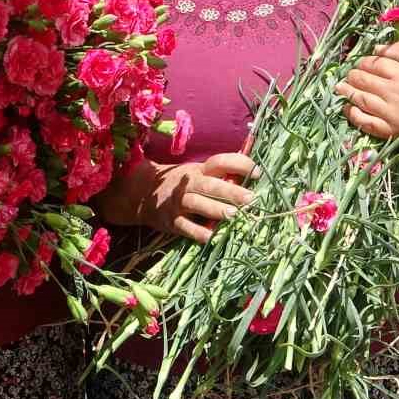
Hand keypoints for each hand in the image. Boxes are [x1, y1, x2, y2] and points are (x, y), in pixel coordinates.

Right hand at [95, 153, 256, 242]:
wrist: (142, 193)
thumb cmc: (182, 183)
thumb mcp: (198, 172)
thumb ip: (221, 174)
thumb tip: (254, 173)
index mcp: (199, 170)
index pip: (220, 161)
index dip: (238, 164)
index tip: (257, 173)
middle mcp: (189, 184)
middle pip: (210, 185)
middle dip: (231, 192)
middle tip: (251, 199)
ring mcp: (178, 202)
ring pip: (197, 204)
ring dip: (215, 209)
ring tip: (233, 215)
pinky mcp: (171, 220)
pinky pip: (185, 226)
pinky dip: (197, 232)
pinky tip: (210, 237)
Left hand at [334, 41, 398, 174]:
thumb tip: (378, 48)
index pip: (374, 63)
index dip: (364, 62)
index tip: (362, 63)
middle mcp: (394, 92)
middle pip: (363, 79)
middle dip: (353, 75)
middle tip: (350, 74)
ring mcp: (391, 113)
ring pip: (360, 98)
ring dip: (347, 91)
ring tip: (340, 87)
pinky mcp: (389, 130)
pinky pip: (364, 122)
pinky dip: (352, 114)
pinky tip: (347, 108)